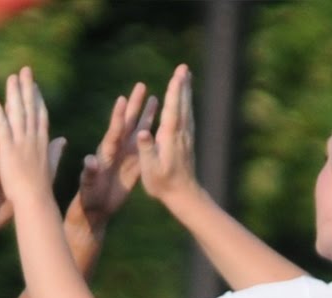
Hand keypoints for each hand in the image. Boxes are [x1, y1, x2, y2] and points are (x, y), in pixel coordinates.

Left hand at [0, 67, 64, 206]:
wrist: (34, 202)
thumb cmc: (42, 190)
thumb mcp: (51, 166)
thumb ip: (55, 151)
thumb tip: (63, 140)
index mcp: (42, 144)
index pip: (40, 117)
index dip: (38, 100)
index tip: (35, 85)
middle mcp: (33, 140)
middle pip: (31, 109)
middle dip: (28, 89)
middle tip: (25, 71)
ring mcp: (21, 144)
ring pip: (18, 114)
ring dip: (14, 95)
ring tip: (11, 77)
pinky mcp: (8, 151)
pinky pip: (3, 128)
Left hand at [70, 82, 157, 227]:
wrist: (95, 209)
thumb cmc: (88, 198)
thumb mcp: (87, 187)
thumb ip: (89, 174)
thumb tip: (90, 161)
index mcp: (105, 153)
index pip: (113, 131)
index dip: (118, 116)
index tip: (122, 99)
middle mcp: (116, 149)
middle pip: (127, 123)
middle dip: (134, 105)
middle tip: (141, 86)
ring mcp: (126, 155)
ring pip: (137, 131)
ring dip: (145, 115)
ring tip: (154, 97)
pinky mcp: (134, 164)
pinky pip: (144, 145)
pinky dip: (151, 133)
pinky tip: (160, 123)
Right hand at [137, 64, 199, 201]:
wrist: (184, 195)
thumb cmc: (163, 184)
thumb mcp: (150, 170)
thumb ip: (146, 150)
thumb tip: (143, 132)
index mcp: (170, 139)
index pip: (173, 111)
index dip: (174, 92)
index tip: (177, 76)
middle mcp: (180, 135)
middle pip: (182, 105)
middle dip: (182, 85)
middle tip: (184, 67)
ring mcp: (186, 137)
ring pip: (187, 109)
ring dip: (186, 91)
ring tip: (186, 76)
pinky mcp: (188, 141)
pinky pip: (188, 117)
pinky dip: (187, 103)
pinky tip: (186, 99)